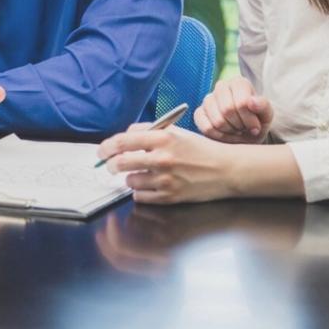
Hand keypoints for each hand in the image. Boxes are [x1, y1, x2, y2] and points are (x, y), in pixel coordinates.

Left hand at [95, 125, 235, 204]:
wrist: (226, 169)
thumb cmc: (201, 150)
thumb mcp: (177, 132)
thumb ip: (150, 132)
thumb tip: (124, 137)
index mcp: (163, 137)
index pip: (122, 141)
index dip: (106, 146)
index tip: (102, 151)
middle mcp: (162, 157)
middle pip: (120, 162)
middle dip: (111, 165)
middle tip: (111, 166)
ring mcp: (165, 179)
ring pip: (130, 181)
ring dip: (131, 178)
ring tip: (144, 174)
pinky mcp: (169, 197)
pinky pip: (140, 197)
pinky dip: (141, 192)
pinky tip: (153, 185)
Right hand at [194, 77, 273, 143]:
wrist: (247, 133)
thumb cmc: (257, 121)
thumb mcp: (267, 114)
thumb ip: (263, 106)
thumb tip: (251, 102)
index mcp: (239, 82)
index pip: (241, 102)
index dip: (249, 119)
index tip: (255, 127)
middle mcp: (221, 87)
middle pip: (227, 110)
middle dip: (239, 125)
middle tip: (244, 129)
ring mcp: (207, 99)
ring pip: (217, 121)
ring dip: (230, 132)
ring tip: (236, 131)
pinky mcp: (199, 113)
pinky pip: (206, 128)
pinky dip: (218, 136)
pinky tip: (225, 135)